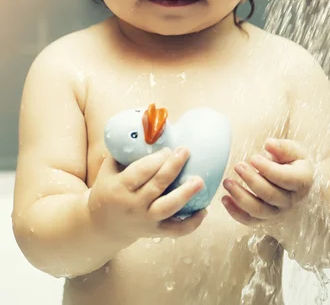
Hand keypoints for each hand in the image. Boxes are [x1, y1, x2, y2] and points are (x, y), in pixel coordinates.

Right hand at [88, 147, 206, 244]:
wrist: (100, 226)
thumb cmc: (107, 189)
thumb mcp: (108, 169)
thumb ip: (123, 150)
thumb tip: (146, 123)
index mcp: (119, 188)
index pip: (140, 172)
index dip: (156, 160)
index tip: (168, 148)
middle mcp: (133, 206)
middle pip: (156, 186)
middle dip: (172, 167)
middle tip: (186, 151)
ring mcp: (145, 220)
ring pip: (167, 209)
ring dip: (185, 194)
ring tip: (199, 181)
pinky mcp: (155, 232)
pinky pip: (175, 231)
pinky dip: (191, 223)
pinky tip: (204, 210)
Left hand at [222, 139, 313, 227]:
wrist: (294, 178)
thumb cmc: (292, 161)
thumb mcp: (294, 150)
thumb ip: (283, 147)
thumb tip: (269, 144)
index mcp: (301, 181)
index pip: (286, 178)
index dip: (268, 169)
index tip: (253, 158)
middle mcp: (291, 200)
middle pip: (270, 195)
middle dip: (251, 180)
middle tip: (238, 165)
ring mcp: (278, 212)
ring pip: (259, 210)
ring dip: (240, 197)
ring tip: (227, 182)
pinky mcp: (265, 218)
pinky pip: (250, 220)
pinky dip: (236, 212)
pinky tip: (224, 199)